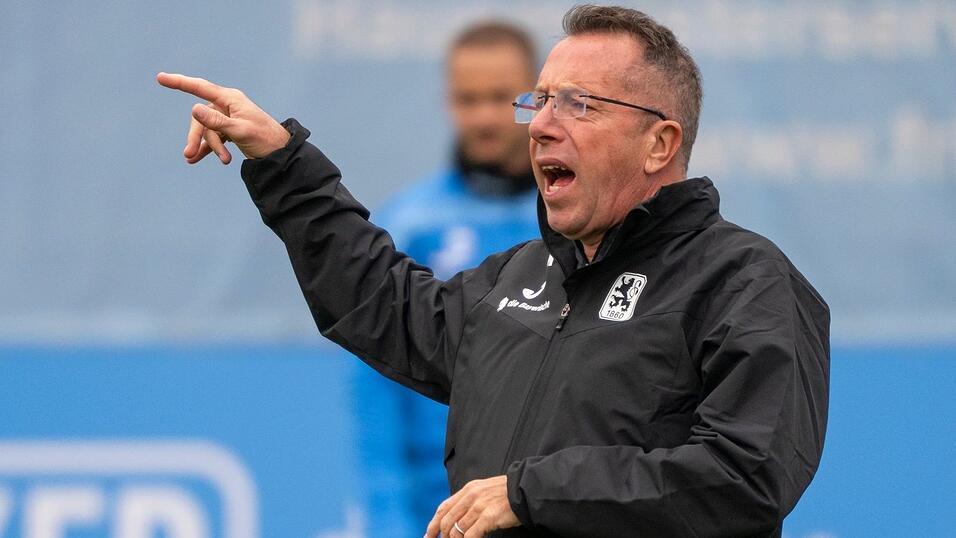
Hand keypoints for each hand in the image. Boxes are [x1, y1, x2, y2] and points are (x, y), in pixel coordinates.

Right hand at [156, 72, 290, 164]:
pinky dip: (208, 148)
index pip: (200, 88)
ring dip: (209, 146)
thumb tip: (194, 109)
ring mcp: (227, 118)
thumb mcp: (239, 131)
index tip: (160, 78)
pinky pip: (213, 138)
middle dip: (197, 136)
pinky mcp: (229, 131)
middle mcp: (227, 105)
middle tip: (189, 155)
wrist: (281, 154)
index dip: (179, 82)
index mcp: (230, 99)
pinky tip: (196, 159)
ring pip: (207, 130)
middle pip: (201, 117)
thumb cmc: (264, 139)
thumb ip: (217, 122)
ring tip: (222, 161)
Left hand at [425, 475, 518, 537]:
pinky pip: (470, 535)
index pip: (443, 508)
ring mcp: (479, 506)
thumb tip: (456, 517)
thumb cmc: (508, 493)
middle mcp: (471, 496)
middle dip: (443, 536)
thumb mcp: (484, 490)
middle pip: (447, 520)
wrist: (526, 491)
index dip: (433, 524)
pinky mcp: (488, 517)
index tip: (428, 535)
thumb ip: (470, 500)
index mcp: (468, 489)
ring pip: (457, 530)